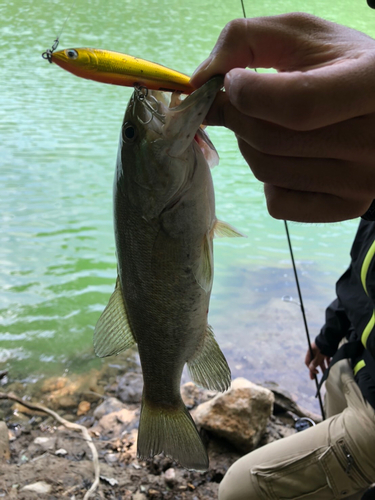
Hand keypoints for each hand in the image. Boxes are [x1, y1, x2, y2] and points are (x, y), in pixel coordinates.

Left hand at [190, 14, 374, 222]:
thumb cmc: (338, 66)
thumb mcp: (302, 35)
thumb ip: (247, 39)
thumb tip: (200, 78)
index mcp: (372, 86)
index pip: (295, 105)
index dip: (247, 94)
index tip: (231, 81)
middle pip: (271, 141)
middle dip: (235, 116)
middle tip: (235, 102)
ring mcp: (363, 182)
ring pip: (268, 172)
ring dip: (246, 145)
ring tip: (261, 124)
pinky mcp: (347, 207)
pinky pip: (278, 204)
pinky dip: (266, 180)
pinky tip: (283, 155)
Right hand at [305, 342, 330, 379]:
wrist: (332, 338)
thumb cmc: (324, 346)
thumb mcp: (319, 355)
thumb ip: (315, 362)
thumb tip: (311, 369)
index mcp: (310, 351)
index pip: (307, 361)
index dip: (310, 368)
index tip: (315, 372)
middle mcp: (315, 352)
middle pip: (314, 362)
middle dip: (315, 369)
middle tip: (315, 378)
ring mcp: (321, 352)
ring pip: (321, 361)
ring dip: (323, 367)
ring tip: (327, 372)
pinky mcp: (326, 352)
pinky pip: (326, 359)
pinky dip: (327, 363)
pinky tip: (330, 366)